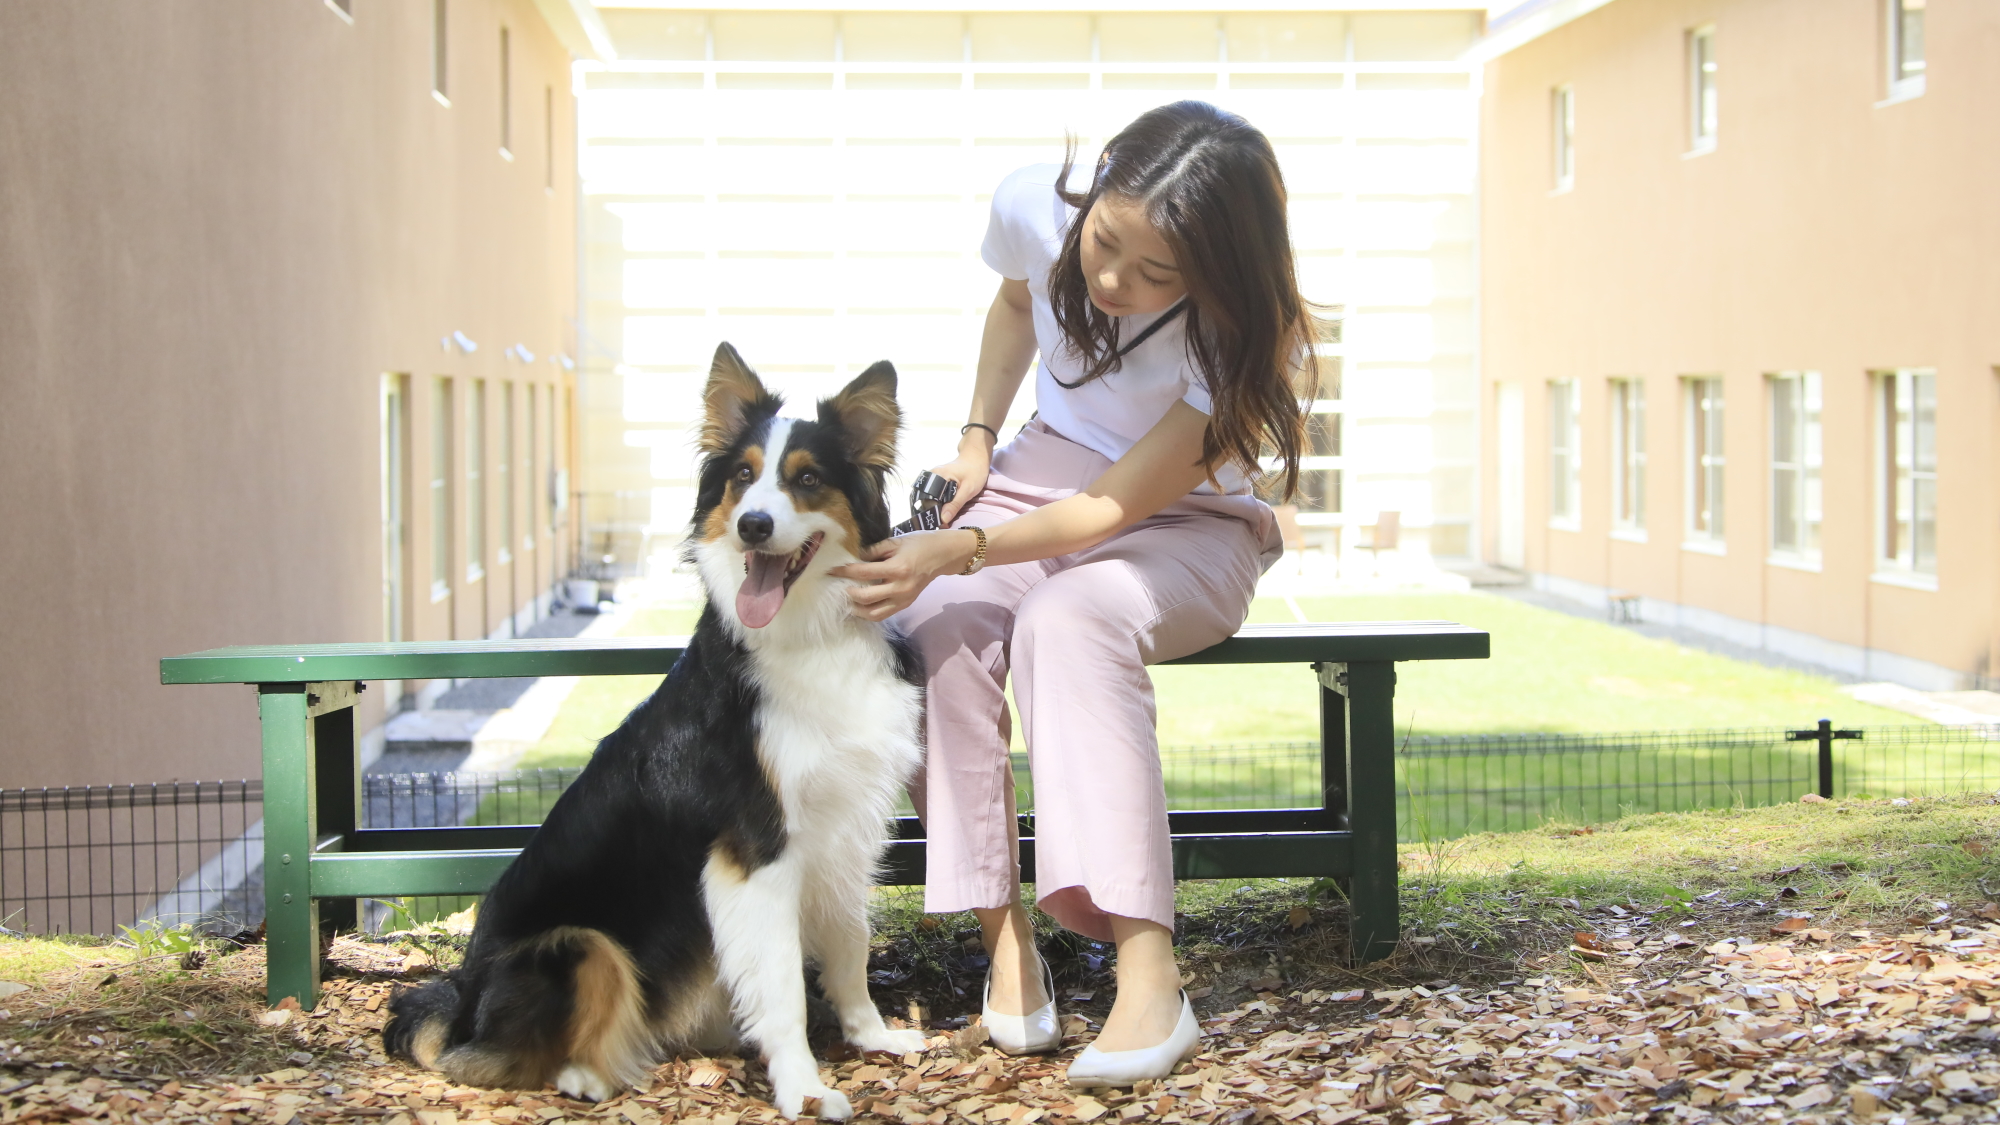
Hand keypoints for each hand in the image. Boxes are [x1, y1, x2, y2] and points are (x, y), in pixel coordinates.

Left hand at [830, 529, 978, 621]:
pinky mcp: (906, 605)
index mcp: (897, 568)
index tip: (832, 570)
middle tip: (839, 586)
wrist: (943, 556)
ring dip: (857, 609)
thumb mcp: (895, 542)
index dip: (844, 571)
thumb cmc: (919, 544)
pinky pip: (884, 614)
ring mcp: (904, 599)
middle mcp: (900, 587)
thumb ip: (873, 551)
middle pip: (865, 598)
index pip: (863, 573)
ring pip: (874, 614)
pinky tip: (861, 606)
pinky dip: (870, 612)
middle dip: (848, 593)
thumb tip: (853, 559)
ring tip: (847, 601)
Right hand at [928, 446, 990, 525]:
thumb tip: (943, 520)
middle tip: (941, 526)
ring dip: (933, 510)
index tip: (940, 525)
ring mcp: (931, 478)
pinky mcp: (935, 481)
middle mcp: (930, 476)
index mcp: (937, 476)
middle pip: (925, 500)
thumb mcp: (968, 490)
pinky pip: (931, 495)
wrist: (976, 457)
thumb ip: (955, 504)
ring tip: (941, 521)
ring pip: (927, 498)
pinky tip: (941, 512)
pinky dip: (936, 504)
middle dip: (932, 513)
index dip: (933, 514)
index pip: (928, 500)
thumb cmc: (975, 471)